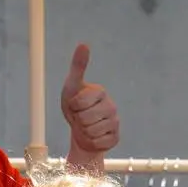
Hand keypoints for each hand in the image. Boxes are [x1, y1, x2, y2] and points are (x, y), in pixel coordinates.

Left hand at [61, 43, 118, 163]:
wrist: (82, 132)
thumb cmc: (75, 107)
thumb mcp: (72, 86)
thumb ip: (78, 66)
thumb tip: (84, 43)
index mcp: (100, 91)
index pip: (79, 102)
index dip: (72, 106)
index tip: (75, 105)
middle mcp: (111, 106)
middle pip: (85, 118)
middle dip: (78, 120)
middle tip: (80, 118)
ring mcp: (115, 122)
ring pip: (91, 131)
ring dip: (84, 132)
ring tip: (86, 127)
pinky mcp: (115, 138)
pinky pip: (98, 142)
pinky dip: (91, 142)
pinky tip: (93, 136)